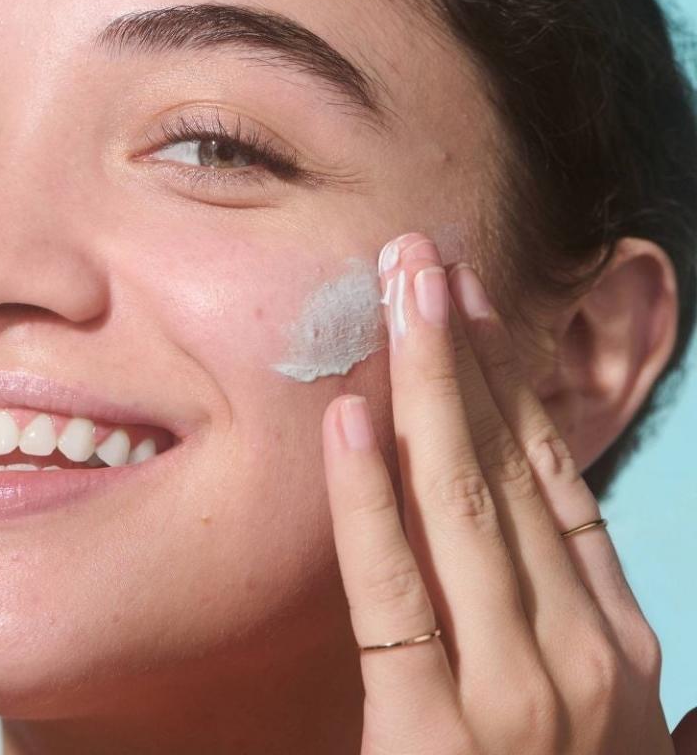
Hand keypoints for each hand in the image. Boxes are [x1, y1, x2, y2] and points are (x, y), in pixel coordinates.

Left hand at [321, 231, 688, 753]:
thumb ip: (578, 629)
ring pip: (460, 501)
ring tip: (400, 289)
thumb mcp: (595, 715)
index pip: (552, 478)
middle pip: (508, 465)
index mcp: (616, 639)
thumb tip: (573, 555)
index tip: (471, 307)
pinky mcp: (434, 738)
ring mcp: (515, 694)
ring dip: (430, 383)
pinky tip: (349, 416)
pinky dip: (368, 498)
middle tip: (424, 258)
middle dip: (465, 351)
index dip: (510, 381)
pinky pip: (394, 591)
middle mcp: (578, 651)